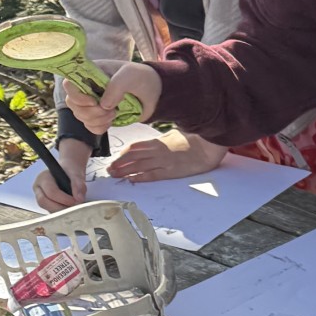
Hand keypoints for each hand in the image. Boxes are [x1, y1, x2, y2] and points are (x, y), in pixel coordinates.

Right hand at [33, 138, 89, 213]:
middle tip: (75, 209)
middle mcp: (39, 188)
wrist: (69, 173)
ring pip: (47, 209)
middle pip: (44, 202)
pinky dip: (62, 214)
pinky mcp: (47, 205)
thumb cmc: (71, 171)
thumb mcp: (76, 174)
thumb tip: (79, 199)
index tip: (76, 201)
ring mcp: (41, 198)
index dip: (64, 199)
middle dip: (60, 208)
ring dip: (62, 212)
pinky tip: (71, 211)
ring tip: (74, 209)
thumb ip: (78, 184)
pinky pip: (52, 213)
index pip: (50, 191)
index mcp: (43, 178)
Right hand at [64, 62, 160, 135]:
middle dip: (90, 112)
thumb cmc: (140, 77)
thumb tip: (103, 105)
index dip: (77, 96)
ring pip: (80, 117)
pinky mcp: (99, 116)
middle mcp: (87, 87)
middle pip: (72, 104)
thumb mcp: (130, 75)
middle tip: (111, 110)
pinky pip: (90, 127)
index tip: (94, 101)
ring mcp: (92, 102)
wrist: (153, 93)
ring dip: (98, 120)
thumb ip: (116, 86)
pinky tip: (111, 121)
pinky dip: (99, 128)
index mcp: (89, 73)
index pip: (69, 84)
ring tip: (115, 113)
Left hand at [108, 129, 228, 183]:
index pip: (135, 147)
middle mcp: (157, 151)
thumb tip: (151, 145)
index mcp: (158, 142)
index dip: (123, 154)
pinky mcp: (170, 172)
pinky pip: (152, 175)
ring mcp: (163, 162)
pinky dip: (140, 177)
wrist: (207, 148)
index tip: (116, 158)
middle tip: (109, 169)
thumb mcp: (173, 135)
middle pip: (132, 157)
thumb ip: (161, 141)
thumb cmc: (193, 140)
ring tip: (114, 175)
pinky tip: (131, 179)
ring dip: (125, 171)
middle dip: (119, 163)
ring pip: (138, 167)